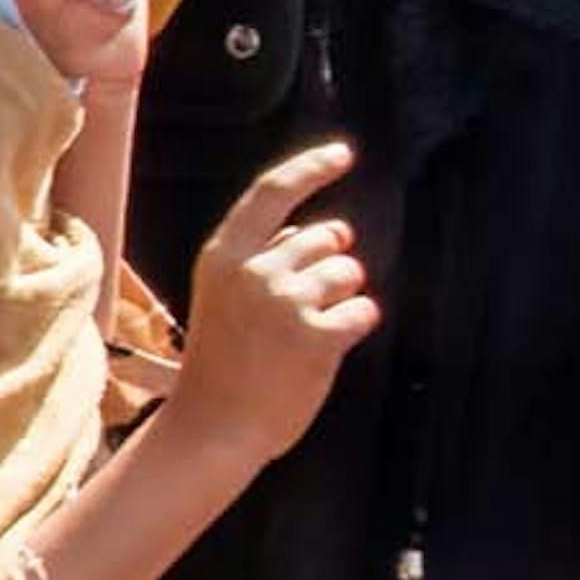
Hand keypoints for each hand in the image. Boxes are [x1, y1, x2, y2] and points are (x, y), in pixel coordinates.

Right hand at [172, 143, 379, 461]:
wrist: (215, 425)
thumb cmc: (221, 362)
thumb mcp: (223, 295)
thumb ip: (263, 257)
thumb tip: (321, 230)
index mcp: (223, 254)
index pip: (272, 192)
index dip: (312, 168)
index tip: (342, 155)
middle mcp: (254, 269)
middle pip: (325, 236)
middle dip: (333, 260)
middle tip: (311, 297)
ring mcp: (285, 302)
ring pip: (349, 273)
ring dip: (343, 296)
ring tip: (309, 330)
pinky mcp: (317, 336)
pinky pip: (363, 310)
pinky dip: (355, 324)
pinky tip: (329, 345)